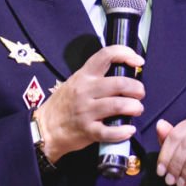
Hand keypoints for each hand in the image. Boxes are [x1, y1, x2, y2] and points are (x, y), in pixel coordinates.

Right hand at [36, 44, 145, 161]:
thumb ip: (97, 77)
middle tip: (140, 93)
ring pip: (117, 105)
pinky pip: (109, 131)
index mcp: (84, 75)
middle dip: (136, 88)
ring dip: (134, 107)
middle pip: (119, 83)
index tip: (138, 62)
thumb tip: (126, 74)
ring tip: (137, 109)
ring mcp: (85, 111)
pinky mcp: (87, 130)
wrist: (45, 127)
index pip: (106, 55)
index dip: (126, 54)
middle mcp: (85, 90)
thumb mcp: (76, 82)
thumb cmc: (64, 104)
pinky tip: (129, 130)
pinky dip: (123, 131)